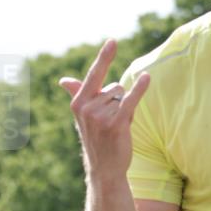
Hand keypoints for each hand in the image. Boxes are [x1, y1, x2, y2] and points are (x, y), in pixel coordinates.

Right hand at [59, 40, 149, 181]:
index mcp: (78, 103)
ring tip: (118, 128)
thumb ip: (78, 94)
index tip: (113, 41)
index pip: (94, 75)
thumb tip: (63, 81)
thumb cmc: (97, 140)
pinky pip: (130, 100)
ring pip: (123, 97)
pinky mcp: (116, 124)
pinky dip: (140, 89)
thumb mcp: (84, 116)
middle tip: (112, 123)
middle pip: (115, 88)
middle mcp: (87, 107)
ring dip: (126, 110)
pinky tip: (147, 77)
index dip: (104, 57)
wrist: (105, 169)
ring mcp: (100, 116)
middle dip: (119, 102)